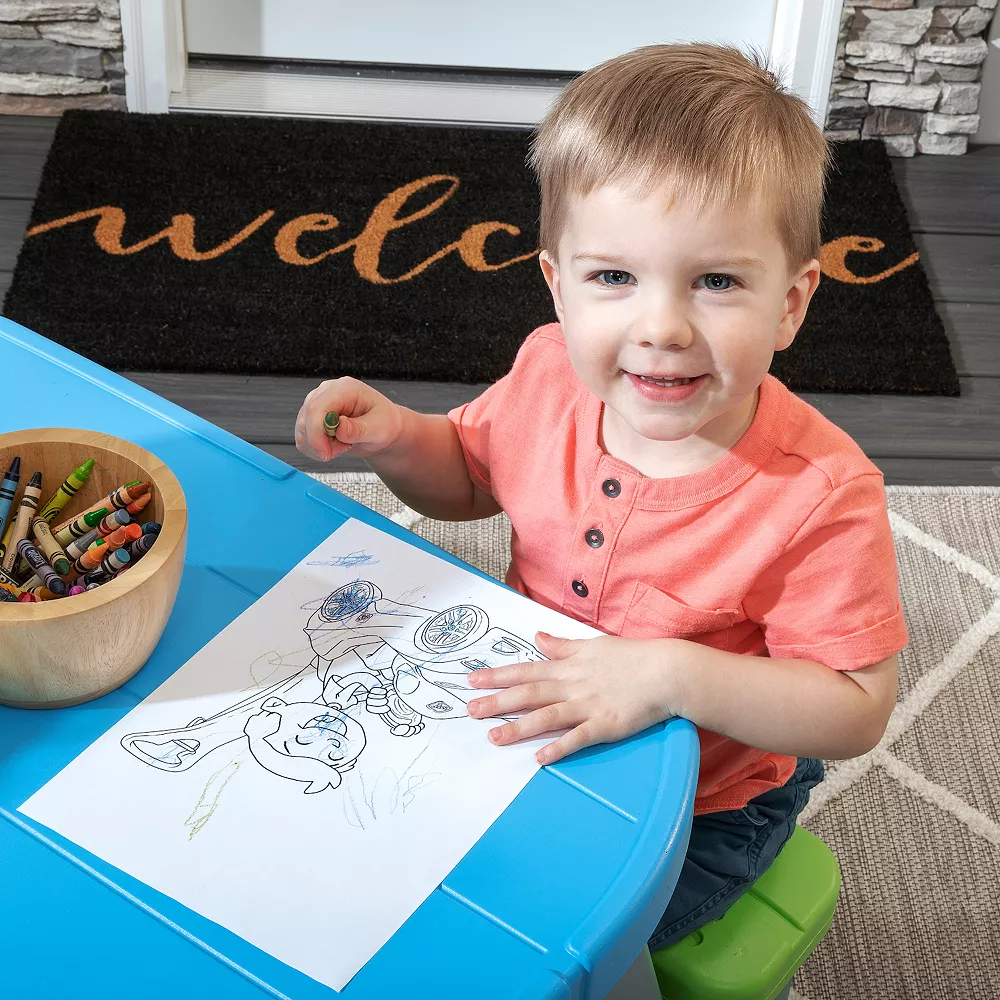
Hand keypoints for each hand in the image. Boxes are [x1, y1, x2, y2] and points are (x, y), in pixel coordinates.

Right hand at [294, 376, 404, 461]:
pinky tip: (335, 445)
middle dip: (320, 443)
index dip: (316, 433)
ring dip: (320, 446)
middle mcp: (326, 392)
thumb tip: (339, 427)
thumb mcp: (379, 428)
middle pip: (305, 420)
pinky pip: (303, 437)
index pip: (317, 408)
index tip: (325, 454)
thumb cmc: (385, 424)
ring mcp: (317, 404)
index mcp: (344, 389)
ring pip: (302, 431)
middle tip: (343, 450)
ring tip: (344, 445)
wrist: (383, 430)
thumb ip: (358, 428)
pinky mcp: (312, 418)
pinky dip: (316, 448)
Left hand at [466, 631, 678, 764]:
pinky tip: (539, 759)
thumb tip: (537, 636)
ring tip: (493, 738)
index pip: (526, 670)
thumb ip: (562, 646)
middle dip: (497, 701)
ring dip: (518, 727)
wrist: (666, 671)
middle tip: (469, 710)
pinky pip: (578, 738)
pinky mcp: (606, 725)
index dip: (498, 675)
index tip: (472, 680)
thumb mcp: (593, 644)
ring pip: (547, 716)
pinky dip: (558, 747)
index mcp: (568, 666)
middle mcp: (573, 685)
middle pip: (529, 693)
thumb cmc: (632, 657)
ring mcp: (588, 706)